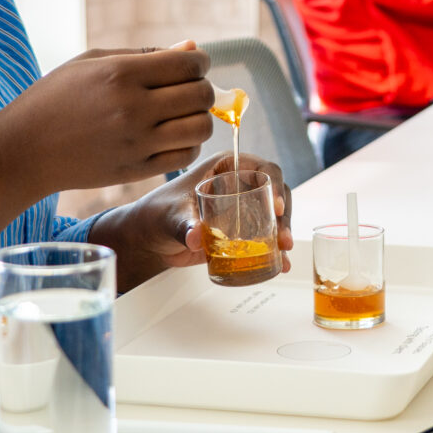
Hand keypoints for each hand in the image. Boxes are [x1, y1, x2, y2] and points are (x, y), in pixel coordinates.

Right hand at [11, 45, 215, 192]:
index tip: (191, 65)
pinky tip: (172, 136)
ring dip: (199, 118)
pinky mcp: (135, 171)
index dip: (199, 61)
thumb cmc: (54, 98)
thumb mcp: (92, 62)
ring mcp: (135, 143)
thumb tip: (192, 49)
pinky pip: (184, 156)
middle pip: (200, 95)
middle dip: (202, 88)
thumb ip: (145, 54)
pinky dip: (188, 144)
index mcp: (120, 74)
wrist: (22, 150)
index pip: (188, 64)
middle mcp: (132, 108)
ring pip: (200, 128)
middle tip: (187, 89)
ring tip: (183, 115)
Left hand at [91, 153, 293, 291]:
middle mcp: (238, 185)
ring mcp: (242, 209)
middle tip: (283, 239)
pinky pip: (263, 238)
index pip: (261, 169)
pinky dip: (273, 251)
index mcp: (225, 168)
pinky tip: (279, 265)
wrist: (149, 238)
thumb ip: (183, 224)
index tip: (276, 208)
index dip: (274, 185)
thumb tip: (196, 237)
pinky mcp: (240, 231)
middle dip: (284, 217)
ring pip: (273, 217)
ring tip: (283, 254)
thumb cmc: (157, 213)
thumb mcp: (171, 215)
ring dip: (282, 235)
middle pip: (274, 194)